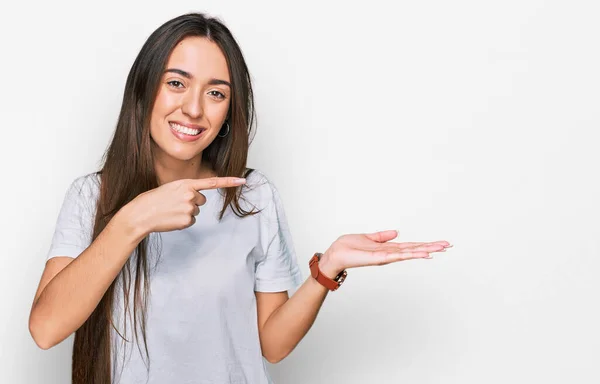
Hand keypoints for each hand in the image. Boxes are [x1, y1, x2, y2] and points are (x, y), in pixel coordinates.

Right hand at [124, 176, 245, 235]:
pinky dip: (183, 221)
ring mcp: (190, 208)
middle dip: (192, 202)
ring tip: (171, 211)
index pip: (212, 182)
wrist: (141, 214)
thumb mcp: (171, 188)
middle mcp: (190, 195)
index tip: (243, 180)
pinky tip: (172, 219)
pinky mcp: (188, 221)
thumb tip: (197, 199)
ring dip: (186, 212)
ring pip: (196, 211)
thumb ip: (186, 189)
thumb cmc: (153, 200)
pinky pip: (191, 221)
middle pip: (201, 200)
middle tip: (175, 203)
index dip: (229, 181)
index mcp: (186, 183)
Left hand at [318, 230, 451, 277]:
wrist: (334, 254)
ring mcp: (385, 257)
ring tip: (440, 248)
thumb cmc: (347, 247)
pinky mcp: (379, 258)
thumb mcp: (368, 237)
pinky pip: (397, 256)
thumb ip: (382, 236)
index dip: (425, 244)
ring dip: (425, 250)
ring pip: (409, 253)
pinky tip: (421, 253)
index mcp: (387, 249)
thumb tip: (396, 232)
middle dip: (431, 247)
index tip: (440, 243)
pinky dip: (410, 254)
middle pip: (414, 249)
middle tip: (448, 245)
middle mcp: (389, 254)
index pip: (410, 246)